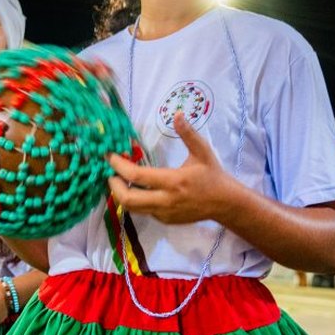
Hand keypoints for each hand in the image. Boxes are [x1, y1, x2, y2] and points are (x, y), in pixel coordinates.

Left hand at [107, 111, 238, 224]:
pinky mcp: (165, 220)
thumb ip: (188, 134)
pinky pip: (144, 212)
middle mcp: (166, 200)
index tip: (109, 156)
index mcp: (173, 181)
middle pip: (128, 199)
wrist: (224, 203)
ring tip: (118, 180)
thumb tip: (178, 113)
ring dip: (121, 195)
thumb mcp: (202, 152)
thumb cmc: (212, 175)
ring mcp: (164, 213)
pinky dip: (135, 201)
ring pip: (132, 209)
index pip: (137, 176)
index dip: (119, 166)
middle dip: (113, 186)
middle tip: (109, 173)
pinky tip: (136, 189)